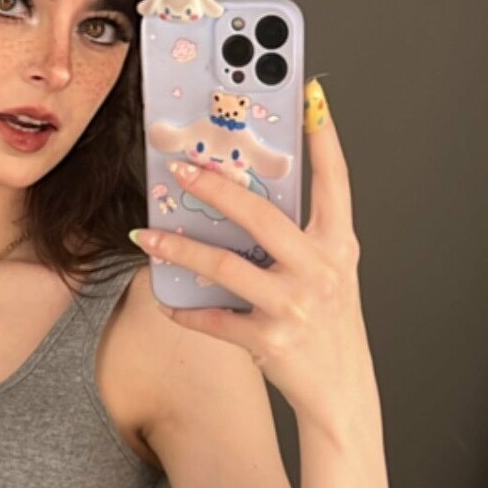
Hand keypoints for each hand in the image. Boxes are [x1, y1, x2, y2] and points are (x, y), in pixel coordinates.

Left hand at [131, 79, 370, 423]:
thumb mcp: (328, 274)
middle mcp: (320, 269)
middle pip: (262, 215)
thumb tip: (241, 201)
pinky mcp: (270, 340)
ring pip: (224, 266)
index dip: (324, 137)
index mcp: (338, 244)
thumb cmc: (328, 325)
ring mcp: (295, 305)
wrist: (342, 392)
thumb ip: (297, 238)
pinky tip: (166, 300)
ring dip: (178, 248)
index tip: (310, 95)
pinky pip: (214, 319)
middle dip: (217, 188)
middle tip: (181, 169)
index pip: (334, 180)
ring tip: (146, 235)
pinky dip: (186, 310)